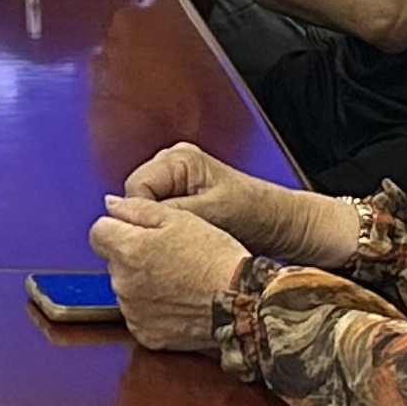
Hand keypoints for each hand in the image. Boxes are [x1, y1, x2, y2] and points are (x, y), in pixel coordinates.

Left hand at [90, 193, 249, 351]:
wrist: (242, 302)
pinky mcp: (147, 334)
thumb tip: (110, 205)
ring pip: (126, 288)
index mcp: (127, 250)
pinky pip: (139, 315)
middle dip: (131, 255)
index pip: (98, 232)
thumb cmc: (214, 257)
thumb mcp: (179, 217)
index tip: (138, 230)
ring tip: (177, 278)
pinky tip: (177, 301)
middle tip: (167, 253)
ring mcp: (133, 312)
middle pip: (113, 261)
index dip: (118, 227)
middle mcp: (123, 283)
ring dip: (141, 282)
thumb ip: (137, 208)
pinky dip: (152, 309)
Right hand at [121, 143, 352, 265]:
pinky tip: (185, 247)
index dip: (142, 217)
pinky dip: (170, 236)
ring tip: (184, 245)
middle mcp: (173, 166)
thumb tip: (122, 212)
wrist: (284, 227)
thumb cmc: (257, 214)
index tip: (160, 238)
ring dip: (161, 232)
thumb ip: (167, 211)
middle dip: (151, 225)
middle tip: (174, 244)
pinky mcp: (182, 204)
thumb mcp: (211, 213)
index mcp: (178, 158)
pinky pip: (160, 221)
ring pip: (147, 214)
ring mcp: (177, 185)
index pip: (134, 189)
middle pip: (137, 201)